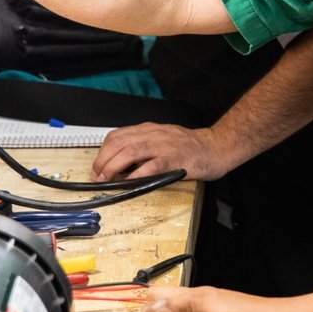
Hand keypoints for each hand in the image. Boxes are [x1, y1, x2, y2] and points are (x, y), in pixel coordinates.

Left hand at [90, 122, 230, 181]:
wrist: (216, 147)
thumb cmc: (190, 147)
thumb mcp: (162, 139)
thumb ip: (143, 147)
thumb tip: (120, 163)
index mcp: (149, 129)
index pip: (117, 135)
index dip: (102, 152)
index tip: (96, 166)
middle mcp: (154, 134)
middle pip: (119, 143)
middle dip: (103, 161)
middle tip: (97, 176)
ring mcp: (164, 146)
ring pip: (131, 152)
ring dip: (113, 167)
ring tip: (106, 179)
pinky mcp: (175, 159)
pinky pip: (151, 166)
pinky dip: (136, 174)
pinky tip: (129, 181)